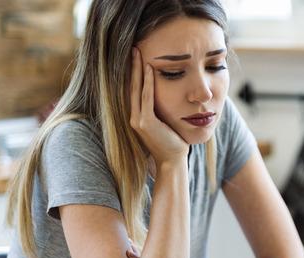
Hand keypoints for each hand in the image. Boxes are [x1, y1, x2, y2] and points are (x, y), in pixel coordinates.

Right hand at [129, 47, 188, 165]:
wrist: (172, 162)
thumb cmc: (173, 144)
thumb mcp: (164, 124)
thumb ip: (160, 111)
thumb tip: (167, 98)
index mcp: (137, 117)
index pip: (133, 90)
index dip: (133, 73)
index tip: (135, 57)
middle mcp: (133, 117)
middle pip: (130, 86)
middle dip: (131, 67)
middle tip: (132, 48)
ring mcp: (137, 120)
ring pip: (136, 89)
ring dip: (137, 69)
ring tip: (138, 52)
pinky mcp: (145, 122)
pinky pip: (146, 97)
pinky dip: (147, 81)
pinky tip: (149, 68)